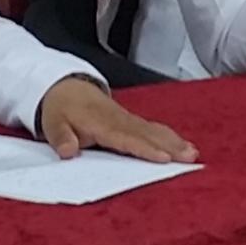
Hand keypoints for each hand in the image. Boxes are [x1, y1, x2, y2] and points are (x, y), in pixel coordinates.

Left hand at [36, 77, 195, 162]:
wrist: (66, 86)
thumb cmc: (61, 109)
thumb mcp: (52, 123)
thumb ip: (60, 137)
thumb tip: (68, 151)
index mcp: (99, 122)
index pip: (124, 138)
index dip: (144, 148)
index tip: (163, 158)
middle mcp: (118, 119)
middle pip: (146, 134)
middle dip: (169, 146)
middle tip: (189, 157)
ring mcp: (127, 118)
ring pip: (153, 130)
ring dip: (174, 141)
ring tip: (192, 153)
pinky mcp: (131, 120)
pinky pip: (152, 128)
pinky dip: (169, 136)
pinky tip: (184, 145)